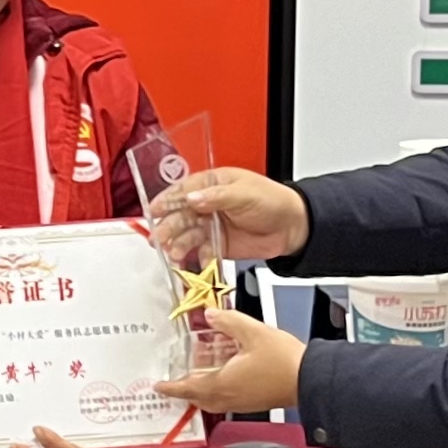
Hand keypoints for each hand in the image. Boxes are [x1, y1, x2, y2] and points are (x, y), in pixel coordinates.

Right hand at [155, 167, 308, 266]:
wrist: (294, 227)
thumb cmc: (273, 201)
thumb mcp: (244, 193)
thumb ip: (216, 196)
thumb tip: (192, 198)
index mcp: (213, 184)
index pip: (184, 191)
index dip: (167, 200)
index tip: (154, 210)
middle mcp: (209, 205)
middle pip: (181, 215)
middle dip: (168, 227)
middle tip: (159, 238)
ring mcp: (213, 226)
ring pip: (188, 235)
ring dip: (178, 244)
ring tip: (174, 254)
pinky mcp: (219, 244)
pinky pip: (202, 252)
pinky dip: (196, 258)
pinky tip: (193, 263)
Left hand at [155, 306, 305, 416]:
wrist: (310, 378)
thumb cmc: (284, 361)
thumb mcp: (252, 332)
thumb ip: (228, 322)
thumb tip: (210, 315)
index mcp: (224, 383)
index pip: (189, 389)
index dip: (172, 388)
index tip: (159, 387)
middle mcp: (231, 397)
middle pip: (200, 398)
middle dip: (186, 390)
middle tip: (176, 381)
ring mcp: (244, 402)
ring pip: (215, 400)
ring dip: (203, 390)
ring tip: (199, 373)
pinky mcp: (255, 402)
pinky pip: (229, 399)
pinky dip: (220, 389)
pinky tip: (226, 374)